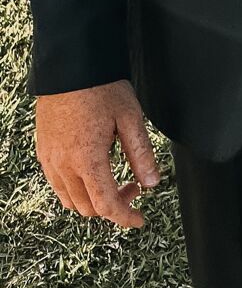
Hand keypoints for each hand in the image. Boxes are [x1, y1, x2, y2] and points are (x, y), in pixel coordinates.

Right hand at [35, 79, 160, 228]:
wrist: (70, 68)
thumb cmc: (101, 88)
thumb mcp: (130, 117)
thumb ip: (141, 153)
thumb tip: (152, 183)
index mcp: (88, 159)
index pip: (106, 205)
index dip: (125, 217)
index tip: (140, 219)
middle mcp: (64, 166)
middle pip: (88, 208)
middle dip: (114, 205)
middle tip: (133, 186)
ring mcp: (50, 161)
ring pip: (71, 201)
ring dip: (94, 200)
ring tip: (114, 178)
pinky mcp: (44, 153)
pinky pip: (58, 186)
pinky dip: (76, 190)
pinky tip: (92, 172)